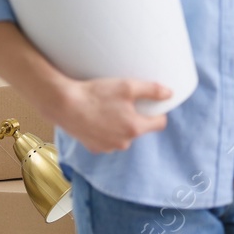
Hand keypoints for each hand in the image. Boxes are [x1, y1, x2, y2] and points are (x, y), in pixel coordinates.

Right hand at [47, 78, 170, 153]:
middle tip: (124, 102)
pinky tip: (97, 118)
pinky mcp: (93, 148)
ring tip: (108, 109)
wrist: (63, 104)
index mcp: (135, 128)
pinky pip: (107, 139)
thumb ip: (152, 90)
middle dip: (135, 117)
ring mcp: (107, 147)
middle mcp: (123, 142)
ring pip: (123, 136)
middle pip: (139, 129)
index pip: (159, 124)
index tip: (151, 104)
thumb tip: (170, 93)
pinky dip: (105, 131)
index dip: (158, 113)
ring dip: (120, 125)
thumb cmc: (96, 94)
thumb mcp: (128, 86)